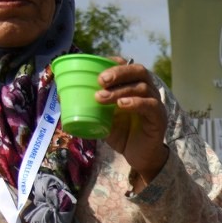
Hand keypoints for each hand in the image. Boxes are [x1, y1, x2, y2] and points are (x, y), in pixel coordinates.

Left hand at [97, 58, 168, 187]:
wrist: (139, 158)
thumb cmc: (123, 135)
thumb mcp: (104, 118)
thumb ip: (93, 106)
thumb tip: (63, 96)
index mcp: (135, 88)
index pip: (129, 67)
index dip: (115, 64)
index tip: (98, 70)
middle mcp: (148, 92)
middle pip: (138, 71)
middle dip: (118, 73)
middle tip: (100, 81)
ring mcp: (155, 104)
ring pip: (141, 87)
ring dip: (119, 91)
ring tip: (101, 98)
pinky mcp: (159, 118)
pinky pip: (150, 105)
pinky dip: (135, 102)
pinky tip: (121, 105)